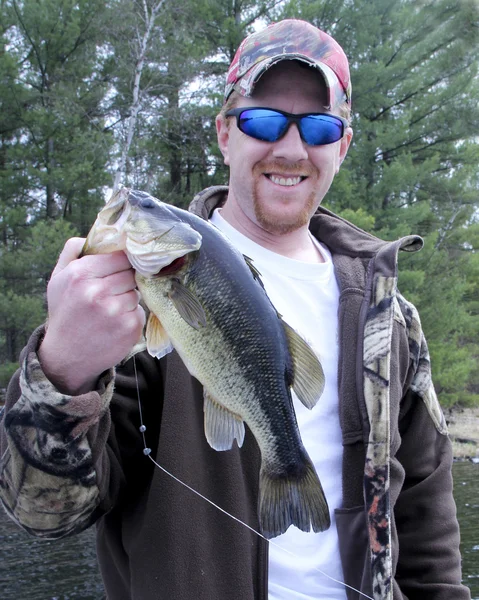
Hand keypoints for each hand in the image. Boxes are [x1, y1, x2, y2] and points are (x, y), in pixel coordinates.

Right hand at [38, 237, 145, 394]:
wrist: (66, 357)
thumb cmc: (64, 313)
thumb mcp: (58, 279)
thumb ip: (73, 251)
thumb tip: (96, 232)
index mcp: (80, 274)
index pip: (120, 256)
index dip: (121, 262)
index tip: (119, 268)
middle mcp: (98, 292)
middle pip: (131, 273)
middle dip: (124, 280)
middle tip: (111, 291)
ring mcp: (116, 311)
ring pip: (136, 292)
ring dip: (127, 298)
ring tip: (109, 309)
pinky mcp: (130, 328)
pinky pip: (140, 311)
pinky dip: (131, 316)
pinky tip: (115, 323)